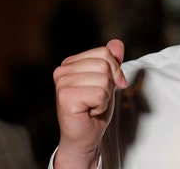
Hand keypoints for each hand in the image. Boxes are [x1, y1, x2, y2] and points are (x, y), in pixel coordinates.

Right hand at [52, 39, 128, 168]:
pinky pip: (100, 93)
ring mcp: (62, 83)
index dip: (114, 71)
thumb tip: (117, 43)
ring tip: (92, 105)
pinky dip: (101, 105)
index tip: (105, 88)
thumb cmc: (94, 109)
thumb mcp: (107, 81)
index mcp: (70, 63)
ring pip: (104, 79)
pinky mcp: (66, 97)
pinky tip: (89, 111)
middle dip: (109, 84)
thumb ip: (111, 61)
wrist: (85, 136)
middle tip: (97, 99)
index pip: (104, 52)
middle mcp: (62, 70)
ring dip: (105, 96)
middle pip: (105, 64)